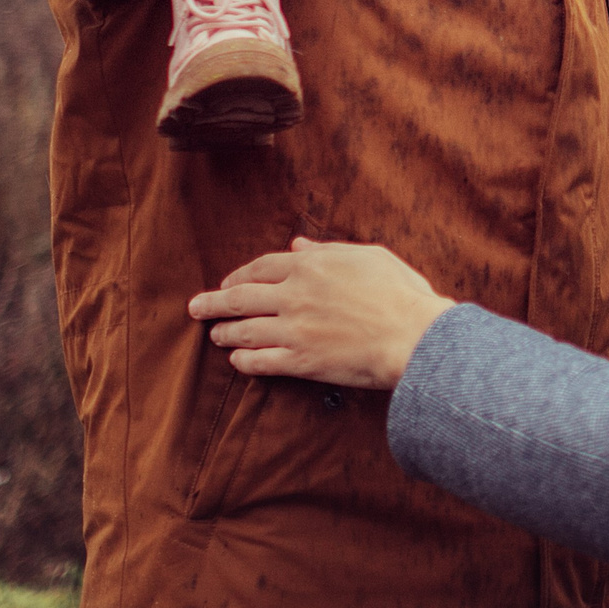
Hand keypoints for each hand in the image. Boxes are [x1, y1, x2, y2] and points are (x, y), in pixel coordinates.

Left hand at [189, 237, 454, 390]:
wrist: (413, 336)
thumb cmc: (400, 293)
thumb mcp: (367, 256)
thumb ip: (327, 250)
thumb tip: (299, 246)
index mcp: (311, 266)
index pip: (261, 267)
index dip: (239, 274)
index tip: (227, 282)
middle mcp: (295, 295)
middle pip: (240, 298)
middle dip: (213, 303)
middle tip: (195, 307)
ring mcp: (294, 329)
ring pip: (245, 330)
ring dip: (225, 332)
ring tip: (214, 335)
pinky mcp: (300, 361)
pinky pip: (260, 361)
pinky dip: (244, 361)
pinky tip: (236, 361)